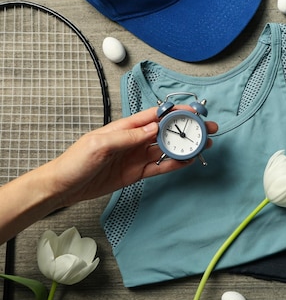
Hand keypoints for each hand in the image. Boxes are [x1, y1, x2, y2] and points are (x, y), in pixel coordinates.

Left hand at [43, 107, 217, 207]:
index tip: (194, 112)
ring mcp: (137, 156)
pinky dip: (175, 163)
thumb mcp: (99, 145)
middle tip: (208, 130)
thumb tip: (154, 128)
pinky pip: (160, 166)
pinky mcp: (137, 172)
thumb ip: (128, 137)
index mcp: (125, 128)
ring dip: (186, 146)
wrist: (64, 187)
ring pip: (167, 148)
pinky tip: (188, 161)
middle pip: (167, 131)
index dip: (176, 112)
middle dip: (188, 129)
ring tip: (204, 145)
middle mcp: (134, 140)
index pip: (156, 116)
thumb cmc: (75, 162)